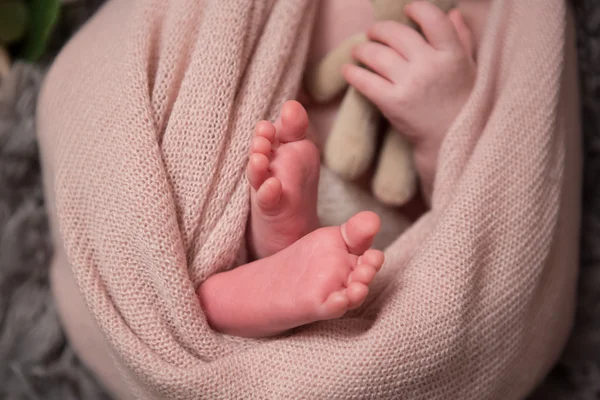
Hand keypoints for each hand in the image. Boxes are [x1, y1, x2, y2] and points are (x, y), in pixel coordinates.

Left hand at [343, 2, 475, 195]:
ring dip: (363, 49)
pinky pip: (366, 81)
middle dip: (379, 29)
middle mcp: (430, 65)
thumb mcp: (468, 68)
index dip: (417, 8)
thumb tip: (453, 11)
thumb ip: (461, 38)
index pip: (433, 19)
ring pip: (377, 55)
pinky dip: (353, 73)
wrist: (450, 141)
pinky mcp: (393, 103)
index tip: (407, 9)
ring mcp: (410, 84)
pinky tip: (348, 70)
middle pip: (397, 34)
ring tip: (359, 50)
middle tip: (373, 32)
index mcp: (451, 54)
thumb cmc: (461, 102)